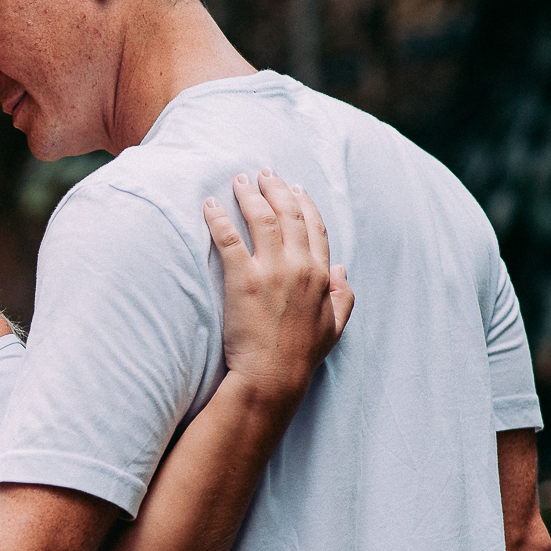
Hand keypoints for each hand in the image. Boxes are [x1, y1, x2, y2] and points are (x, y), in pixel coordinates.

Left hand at [203, 168, 354, 402]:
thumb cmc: (302, 356)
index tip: (296, 187)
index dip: (305, 203)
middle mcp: (298, 266)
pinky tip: (208, 204)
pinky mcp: (241, 280)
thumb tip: (342, 269)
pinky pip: (228, 239)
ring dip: (249, 195)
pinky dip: (218, 218)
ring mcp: (270, 271)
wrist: (273, 377)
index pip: (315, 227)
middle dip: (276, 188)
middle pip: (288, 214)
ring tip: (238, 180)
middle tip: (263, 172)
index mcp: (320, 274)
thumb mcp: (335, 326)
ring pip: (261, 219)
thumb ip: (342, 295)